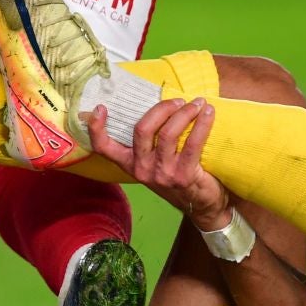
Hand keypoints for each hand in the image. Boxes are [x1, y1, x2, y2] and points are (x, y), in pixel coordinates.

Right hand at [87, 98, 231, 231]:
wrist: (201, 205)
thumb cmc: (178, 176)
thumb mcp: (155, 162)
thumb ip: (151, 142)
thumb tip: (159, 105)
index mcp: (129, 163)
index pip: (104, 147)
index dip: (97, 128)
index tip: (100, 108)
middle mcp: (141, 169)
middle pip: (143, 129)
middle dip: (162, 108)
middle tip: (178, 101)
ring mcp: (161, 174)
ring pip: (168, 133)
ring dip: (185, 113)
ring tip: (197, 104)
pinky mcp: (183, 176)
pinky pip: (193, 143)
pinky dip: (202, 124)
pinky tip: (208, 113)